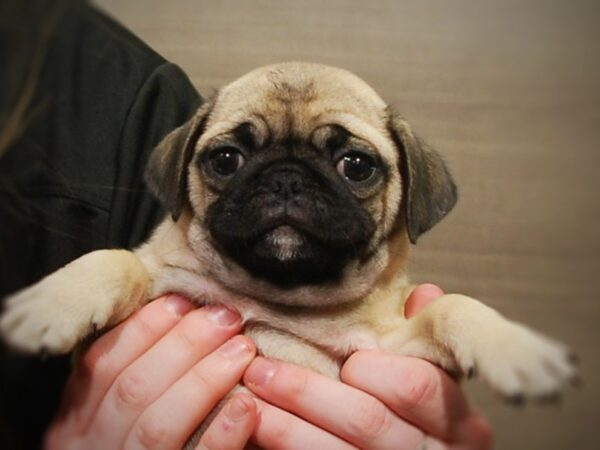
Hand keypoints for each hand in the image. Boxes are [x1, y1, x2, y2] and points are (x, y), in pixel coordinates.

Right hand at [45, 295, 257, 449]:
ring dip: (204, 380)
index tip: (183, 301)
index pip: (101, 363)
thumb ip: (137, 371)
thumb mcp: (117, 411)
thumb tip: (180, 313)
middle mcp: (93, 445)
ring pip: (158, 424)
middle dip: (184, 344)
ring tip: (242, 350)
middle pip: (133, 387)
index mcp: (77, 419)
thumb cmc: (142, 437)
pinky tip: (246, 406)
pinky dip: (221, 433)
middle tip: (225, 317)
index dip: (144, 328)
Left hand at [243, 284, 491, 449]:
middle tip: (260, 369)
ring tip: (247, 398)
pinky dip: (284, 449)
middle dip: (306, 392)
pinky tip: (257, 431)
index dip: (373, 370)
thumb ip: (426, 340)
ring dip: (283, 426)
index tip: (344, 359)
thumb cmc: (424, 419)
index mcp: (458, 422)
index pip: (414, 386)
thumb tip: (425, 294)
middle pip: (366, 421)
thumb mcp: (437, 382)